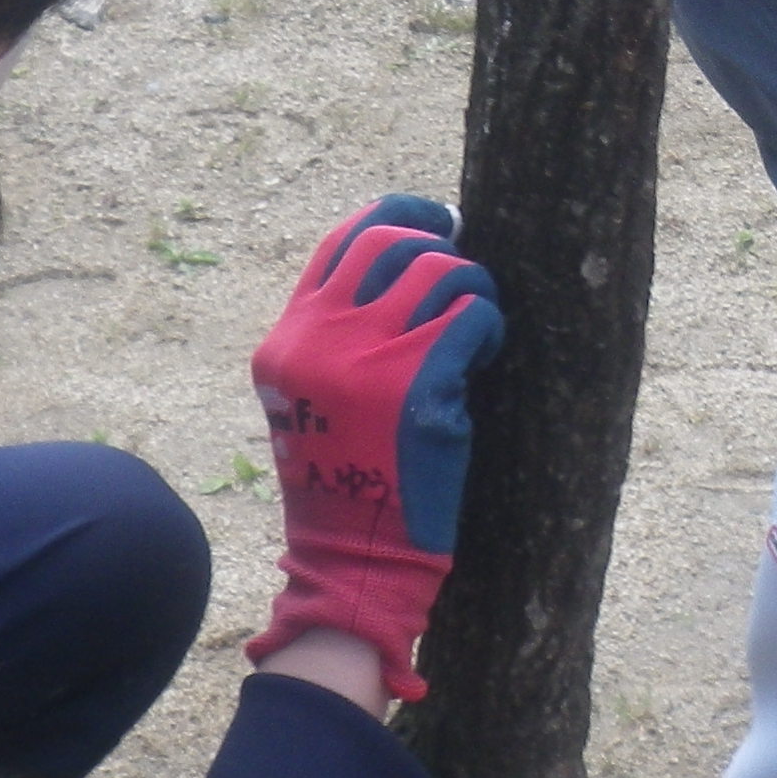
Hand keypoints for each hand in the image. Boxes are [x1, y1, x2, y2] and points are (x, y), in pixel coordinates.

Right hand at [246, 195, 505, 702]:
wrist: (352, 560)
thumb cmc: (345, 483)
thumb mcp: (311, 401)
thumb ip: (336, 337)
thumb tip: (405, 265)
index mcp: (289, 339)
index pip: (342, 242)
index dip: (395, 217)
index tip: (434, 222)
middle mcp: (322, 338)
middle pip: (392, 243)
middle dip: (439, 247)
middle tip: (465, 274)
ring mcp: (370, 359)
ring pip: (441, 271)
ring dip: (471, 286)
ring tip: (476, 320)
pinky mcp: (421, 385)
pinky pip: (471, 314)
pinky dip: (487, 322)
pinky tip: (484, 350)